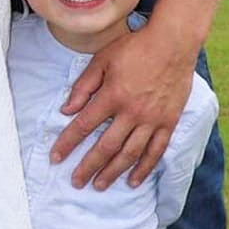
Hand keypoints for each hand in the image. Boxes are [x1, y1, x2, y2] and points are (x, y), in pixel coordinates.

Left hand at [51, 22, 196, 188]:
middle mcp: (132, 112)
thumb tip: (66, 109)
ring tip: (99, 185)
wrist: (173, 43)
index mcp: (112, 96)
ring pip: (130, 153)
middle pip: (106, 147)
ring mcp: (152, 119)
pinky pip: (156, 151)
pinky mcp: (169, 122)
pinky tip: (133, 180)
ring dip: (113, 172)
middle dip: (88, 166)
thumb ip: (83, 86)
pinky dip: (144, 168)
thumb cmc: (135, 47)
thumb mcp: (102, 59)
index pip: (84, 125)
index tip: (56, 158)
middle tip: (76, 182)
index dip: (67, 143)